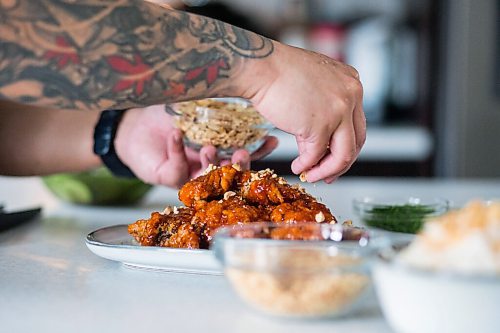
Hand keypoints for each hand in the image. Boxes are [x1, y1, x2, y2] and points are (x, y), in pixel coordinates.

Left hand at [114, 105, 277, 187]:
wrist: (134, 123)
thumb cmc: (166, 113)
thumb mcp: (195, 103)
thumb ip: (217, 99)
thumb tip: (241, 79)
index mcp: (220, 148)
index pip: (246, 152)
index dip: (260, 149)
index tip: (272, 140)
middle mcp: (207, 164)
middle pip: (231, 172)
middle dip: (239, 165)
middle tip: (241, 154)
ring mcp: (189, 172)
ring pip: (207, 178)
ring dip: (211, 164)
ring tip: (209, 148)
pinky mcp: (169, 176)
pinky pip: (177, 170)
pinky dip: (177, 151)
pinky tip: (176, 135)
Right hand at [242, 43, 365, 182]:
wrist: (261, 67)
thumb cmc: (278, 73)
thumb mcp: (311, 90)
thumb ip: (320, 117)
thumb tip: (316, 147)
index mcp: (351, 83)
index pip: (357, 123)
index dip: (345, 144)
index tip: (333, 157)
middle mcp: (351, 95)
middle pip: (357, 140)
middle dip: (341, 163)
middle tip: (329, 174)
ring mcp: (339, 110)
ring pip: (344, 154)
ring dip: (328, 170)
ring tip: (312, 175)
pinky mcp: (321, 125)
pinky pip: (316, 155)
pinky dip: (307, 165)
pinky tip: (297, 167)